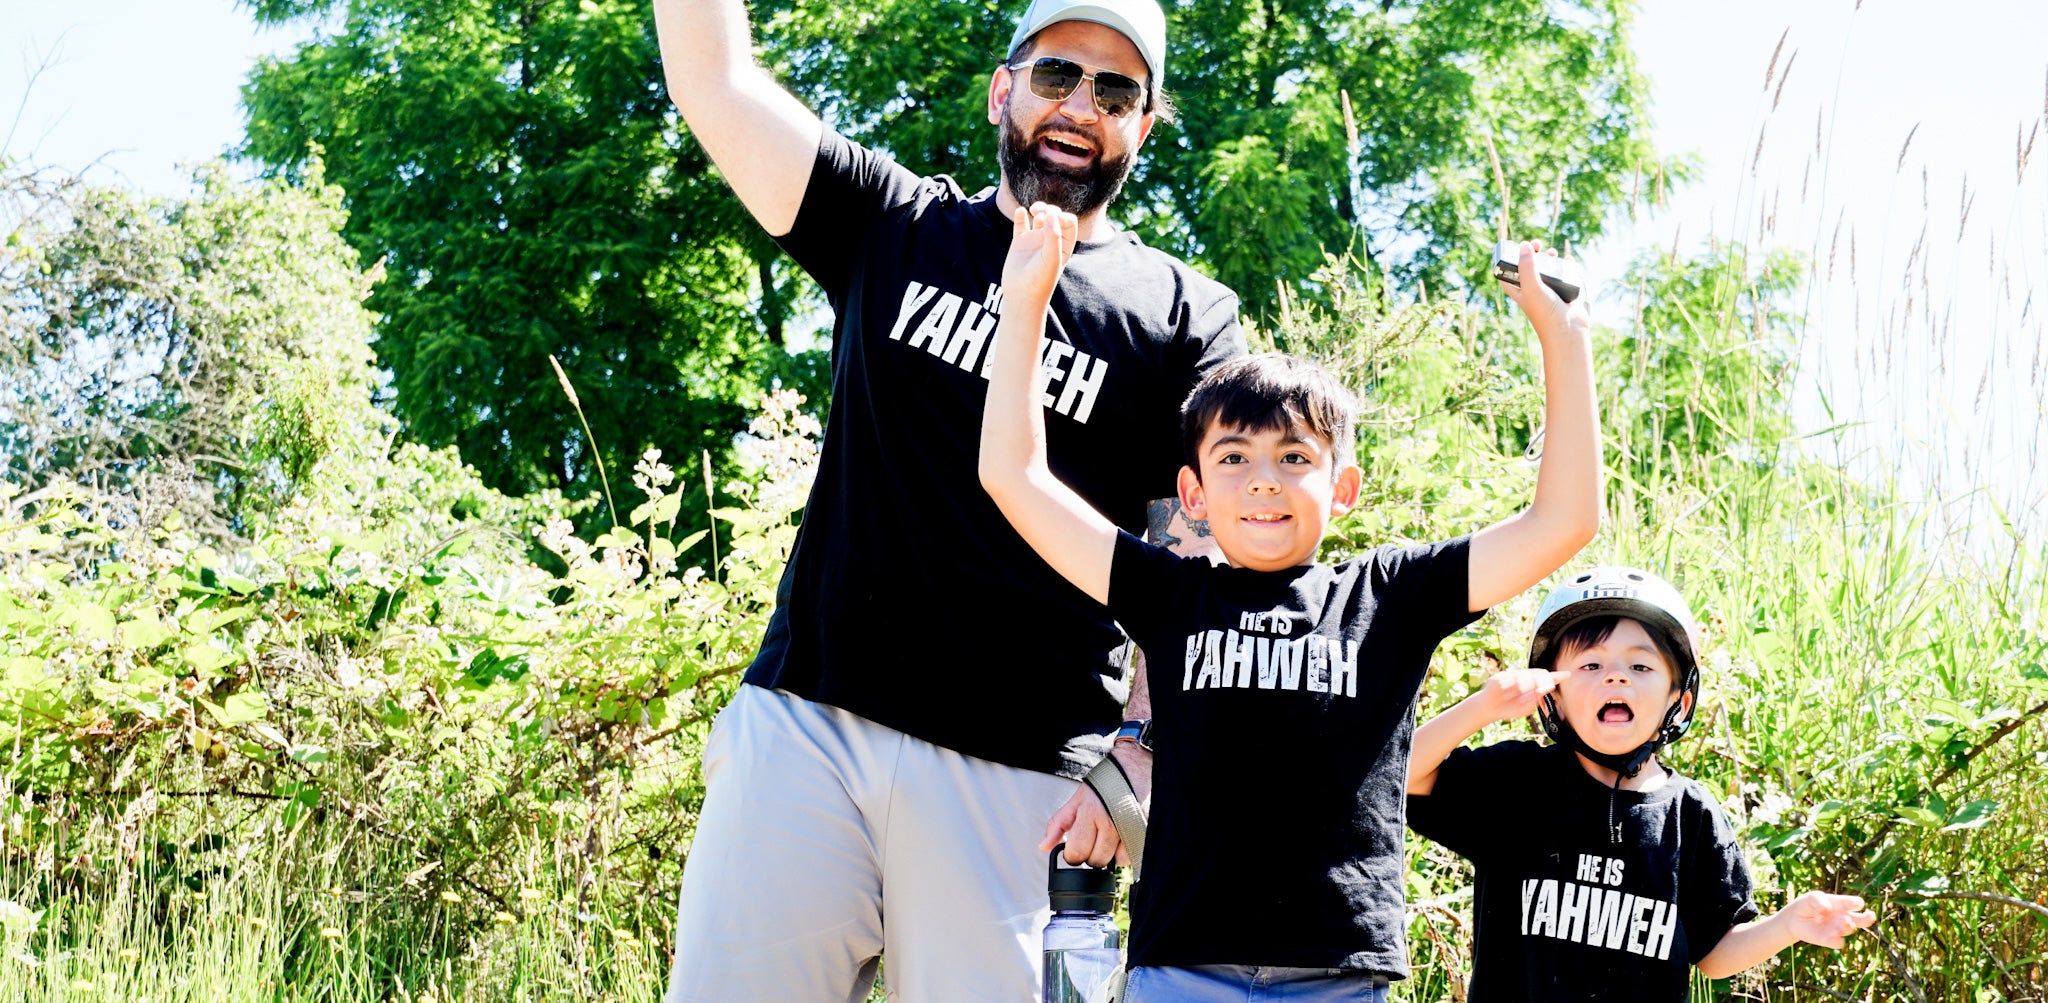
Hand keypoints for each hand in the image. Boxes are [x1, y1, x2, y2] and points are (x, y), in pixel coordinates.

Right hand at [1003, 202, 1078, 312]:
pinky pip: (1021, 223)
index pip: (1068, 222)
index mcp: (1064, 245)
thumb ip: (1053, 235)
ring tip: (1034, 211)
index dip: (1062, 216)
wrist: (1021, 295)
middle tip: (1041, 212)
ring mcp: (1035, 240)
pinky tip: (1021, 212)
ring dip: (1038, 209)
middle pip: (1054, 216)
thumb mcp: (1052, 258)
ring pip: (1039, 217)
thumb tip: (1052, 213)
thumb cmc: (1041, 280)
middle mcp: (1050, 241)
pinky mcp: (1019, 242)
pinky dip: (1020, 215)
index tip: (1054, 220)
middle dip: (1049, 209)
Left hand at [1039, 744, 1150, 866]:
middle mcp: (1111, 823)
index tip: (1076, 848)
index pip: (1076, 853)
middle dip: (1092, 855)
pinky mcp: (1145, 832)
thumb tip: (1044, 847)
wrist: (1136, 767)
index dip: (1073, 855)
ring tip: (1111, 837)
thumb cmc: (1106, 782)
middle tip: (1095, 839)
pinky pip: (1133, 856)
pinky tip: (1124, 838)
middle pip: (1096, 861)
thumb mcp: (1078, 799)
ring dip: (1111, 855)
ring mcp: (1130, 829)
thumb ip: (1059, 824)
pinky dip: (1127, 853)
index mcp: (1090, 814)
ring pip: (1116, 862)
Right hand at [1469, 668, 1566, 724]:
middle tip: (1536, 693)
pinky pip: (1509, 679)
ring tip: (1515, 699)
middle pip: (1538, 675)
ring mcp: (1513, 675)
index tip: (1568, 675)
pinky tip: (1505, 696)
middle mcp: (1525, 678)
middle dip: (1539, 684)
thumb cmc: (1510, 709)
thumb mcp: (1524, 708)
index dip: (1557, 677)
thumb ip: (1533, 700)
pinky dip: (1508, 690)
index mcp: (1533, 686)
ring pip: (1524, 677)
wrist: (1491, 709)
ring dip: (1522, 689)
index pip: (1548, 678)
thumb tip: (1540, 691)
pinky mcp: (1502, 675)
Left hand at [1499, 239, 1590, 344]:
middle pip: (1530, 268)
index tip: (1514, 247)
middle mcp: (1534, 291)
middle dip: (1533, 255)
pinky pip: (1565, 275)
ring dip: (1549, 259)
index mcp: (1521, 292)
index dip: (1508, 260)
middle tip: (1537, 244)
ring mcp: (1551, 292)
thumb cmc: (1546, 314)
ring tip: (1552, 253)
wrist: (1569, 331)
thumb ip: (1527, 267)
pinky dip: (1566, 266)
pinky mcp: (1566, 293)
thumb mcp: (1532, 288)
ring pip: (1548, 271)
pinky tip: (1567, 260)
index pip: (1508, 274)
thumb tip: (1524, 245)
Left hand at [1781, 891, 1876, 948]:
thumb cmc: (1807, 905)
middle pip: (1862, 919)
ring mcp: (1838, 929)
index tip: (1854, 903)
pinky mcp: (1829, 940)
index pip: (1856, 903)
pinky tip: (1830, 934)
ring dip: (1847, 926)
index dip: (1856, 903)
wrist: (1794, 919)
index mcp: (1842, 904)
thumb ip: (1819, 900)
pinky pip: (1839, 942)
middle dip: (1868, 918)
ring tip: (1841, 922)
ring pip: (1850, 929)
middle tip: (1869, 916)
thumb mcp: (1811, 897)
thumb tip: (1828, 908)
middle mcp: (1843, 917)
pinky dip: (1837, 939)